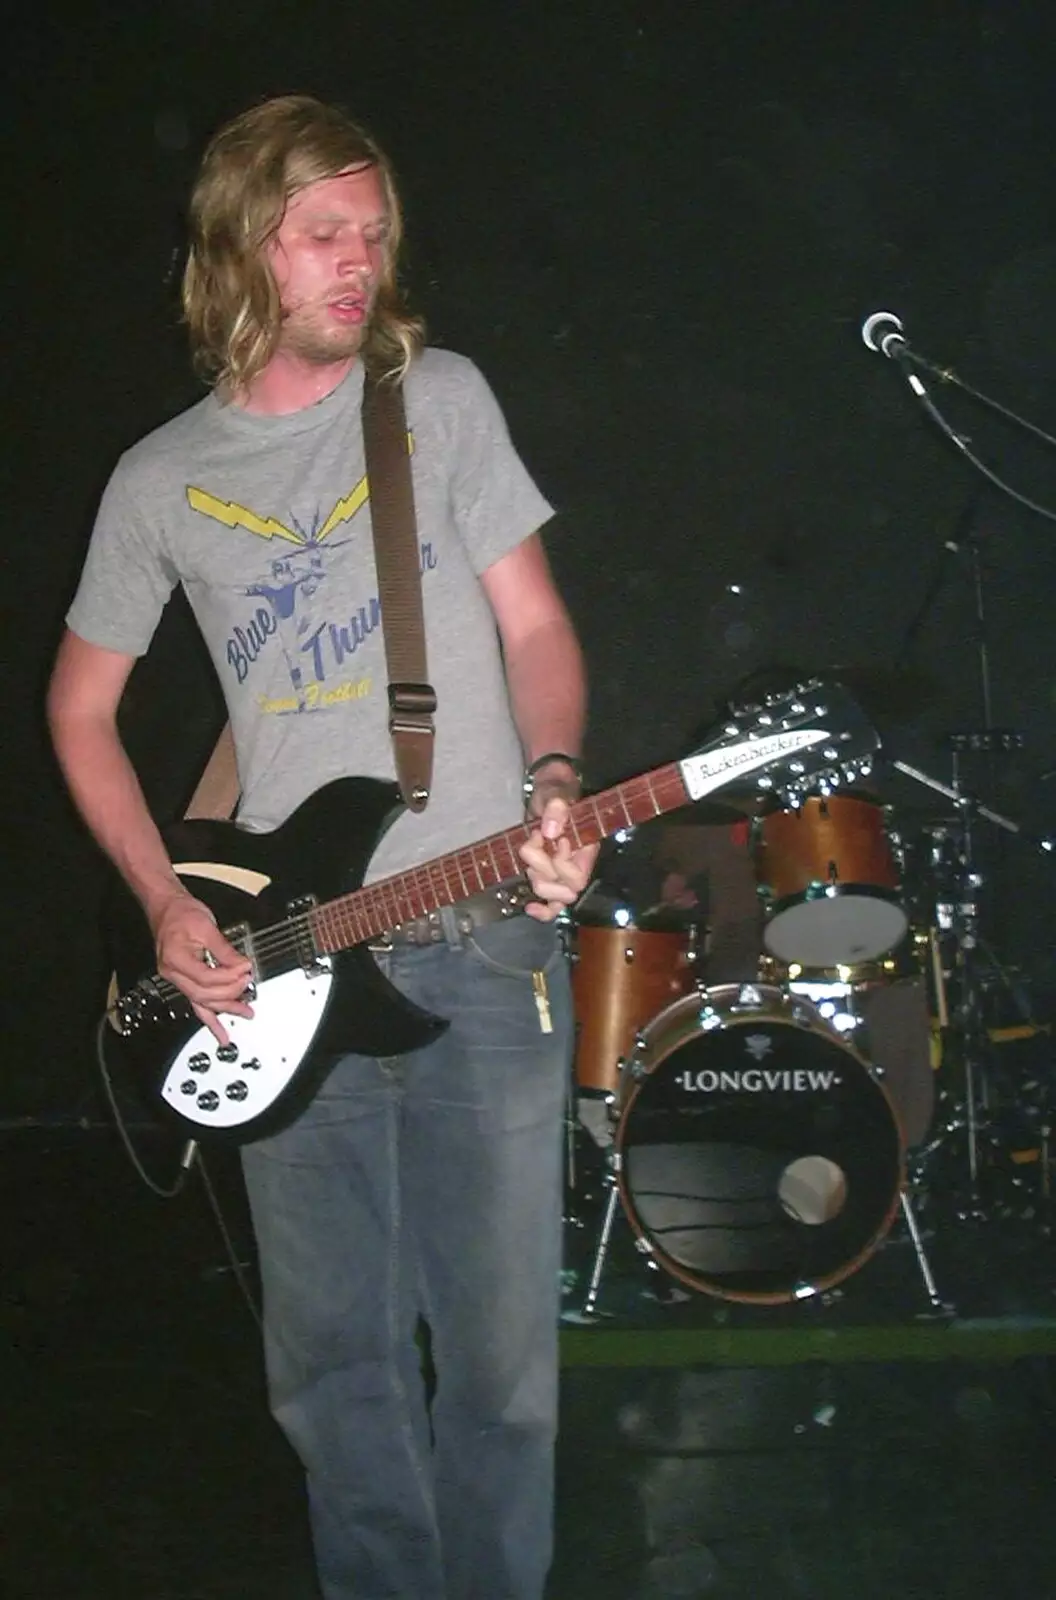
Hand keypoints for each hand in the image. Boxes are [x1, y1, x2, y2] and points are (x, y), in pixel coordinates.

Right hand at [149, 889, 254, 1045]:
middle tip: (248, 985)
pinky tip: (220, 1031)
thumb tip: (241, 965)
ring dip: (224, 1008)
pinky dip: (209, 1018)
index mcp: (176, 958)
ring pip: (201, 1002)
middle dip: (229, 992)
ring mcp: (176, 979)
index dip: (229, 976)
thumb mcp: (207, 927)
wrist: (167, 908)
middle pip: (204, 994)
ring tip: (245, 1012)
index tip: (246, 969)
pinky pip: (196, 1003)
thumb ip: (225, 950)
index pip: (206, 977)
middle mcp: (173, 973)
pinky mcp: (183, 980)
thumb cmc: (181, 913)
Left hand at [519, 790, 597, 922]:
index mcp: (586, 851)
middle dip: (543, 870)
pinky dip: (542, 911)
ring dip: (536, 874)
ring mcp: (563, 876)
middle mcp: (578, 867)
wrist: (550, 795)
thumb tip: (550, 832)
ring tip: (532, 848)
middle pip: (564, 892)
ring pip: (551, 896)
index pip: (577, 878)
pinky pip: (552, 907)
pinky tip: (529, 908)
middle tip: (538, 841)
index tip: (554, 839)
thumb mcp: (557, 795)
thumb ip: (556, 810)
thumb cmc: (557, 795)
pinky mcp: (551, 880)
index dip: (561, 864)